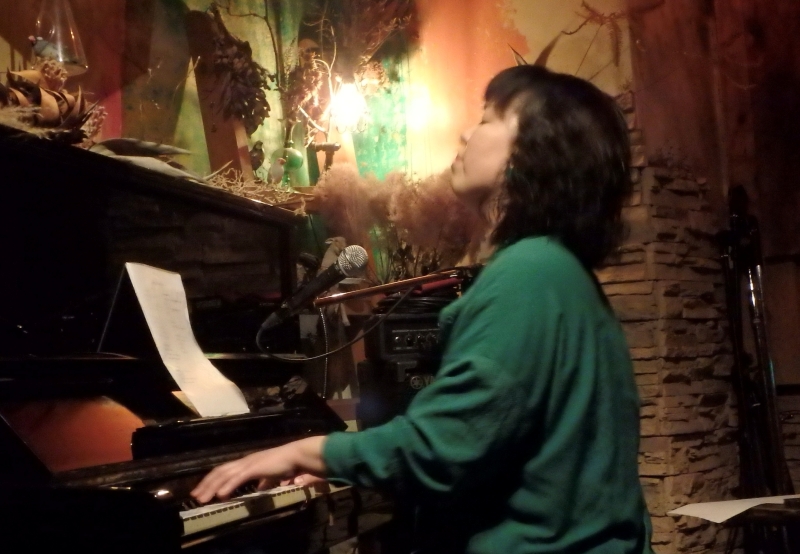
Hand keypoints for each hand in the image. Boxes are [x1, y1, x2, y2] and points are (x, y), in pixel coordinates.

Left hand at [191, 436, 326, 502]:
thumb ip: (265, 480)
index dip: (212, 480)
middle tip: (194, 496)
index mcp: (248, 462)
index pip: (225, 470)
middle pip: (220, 471)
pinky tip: (220, 495)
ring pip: (225, 474)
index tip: (203, 490)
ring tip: (201, 498)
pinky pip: (238, 478)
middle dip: (206, 484)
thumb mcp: (272, 474)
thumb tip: (261, 488)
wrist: (298, 455)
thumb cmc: (287, 464)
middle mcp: (245, 461)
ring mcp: (249, 463)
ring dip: (211, 486)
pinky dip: (228, 486)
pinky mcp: (255, 467)